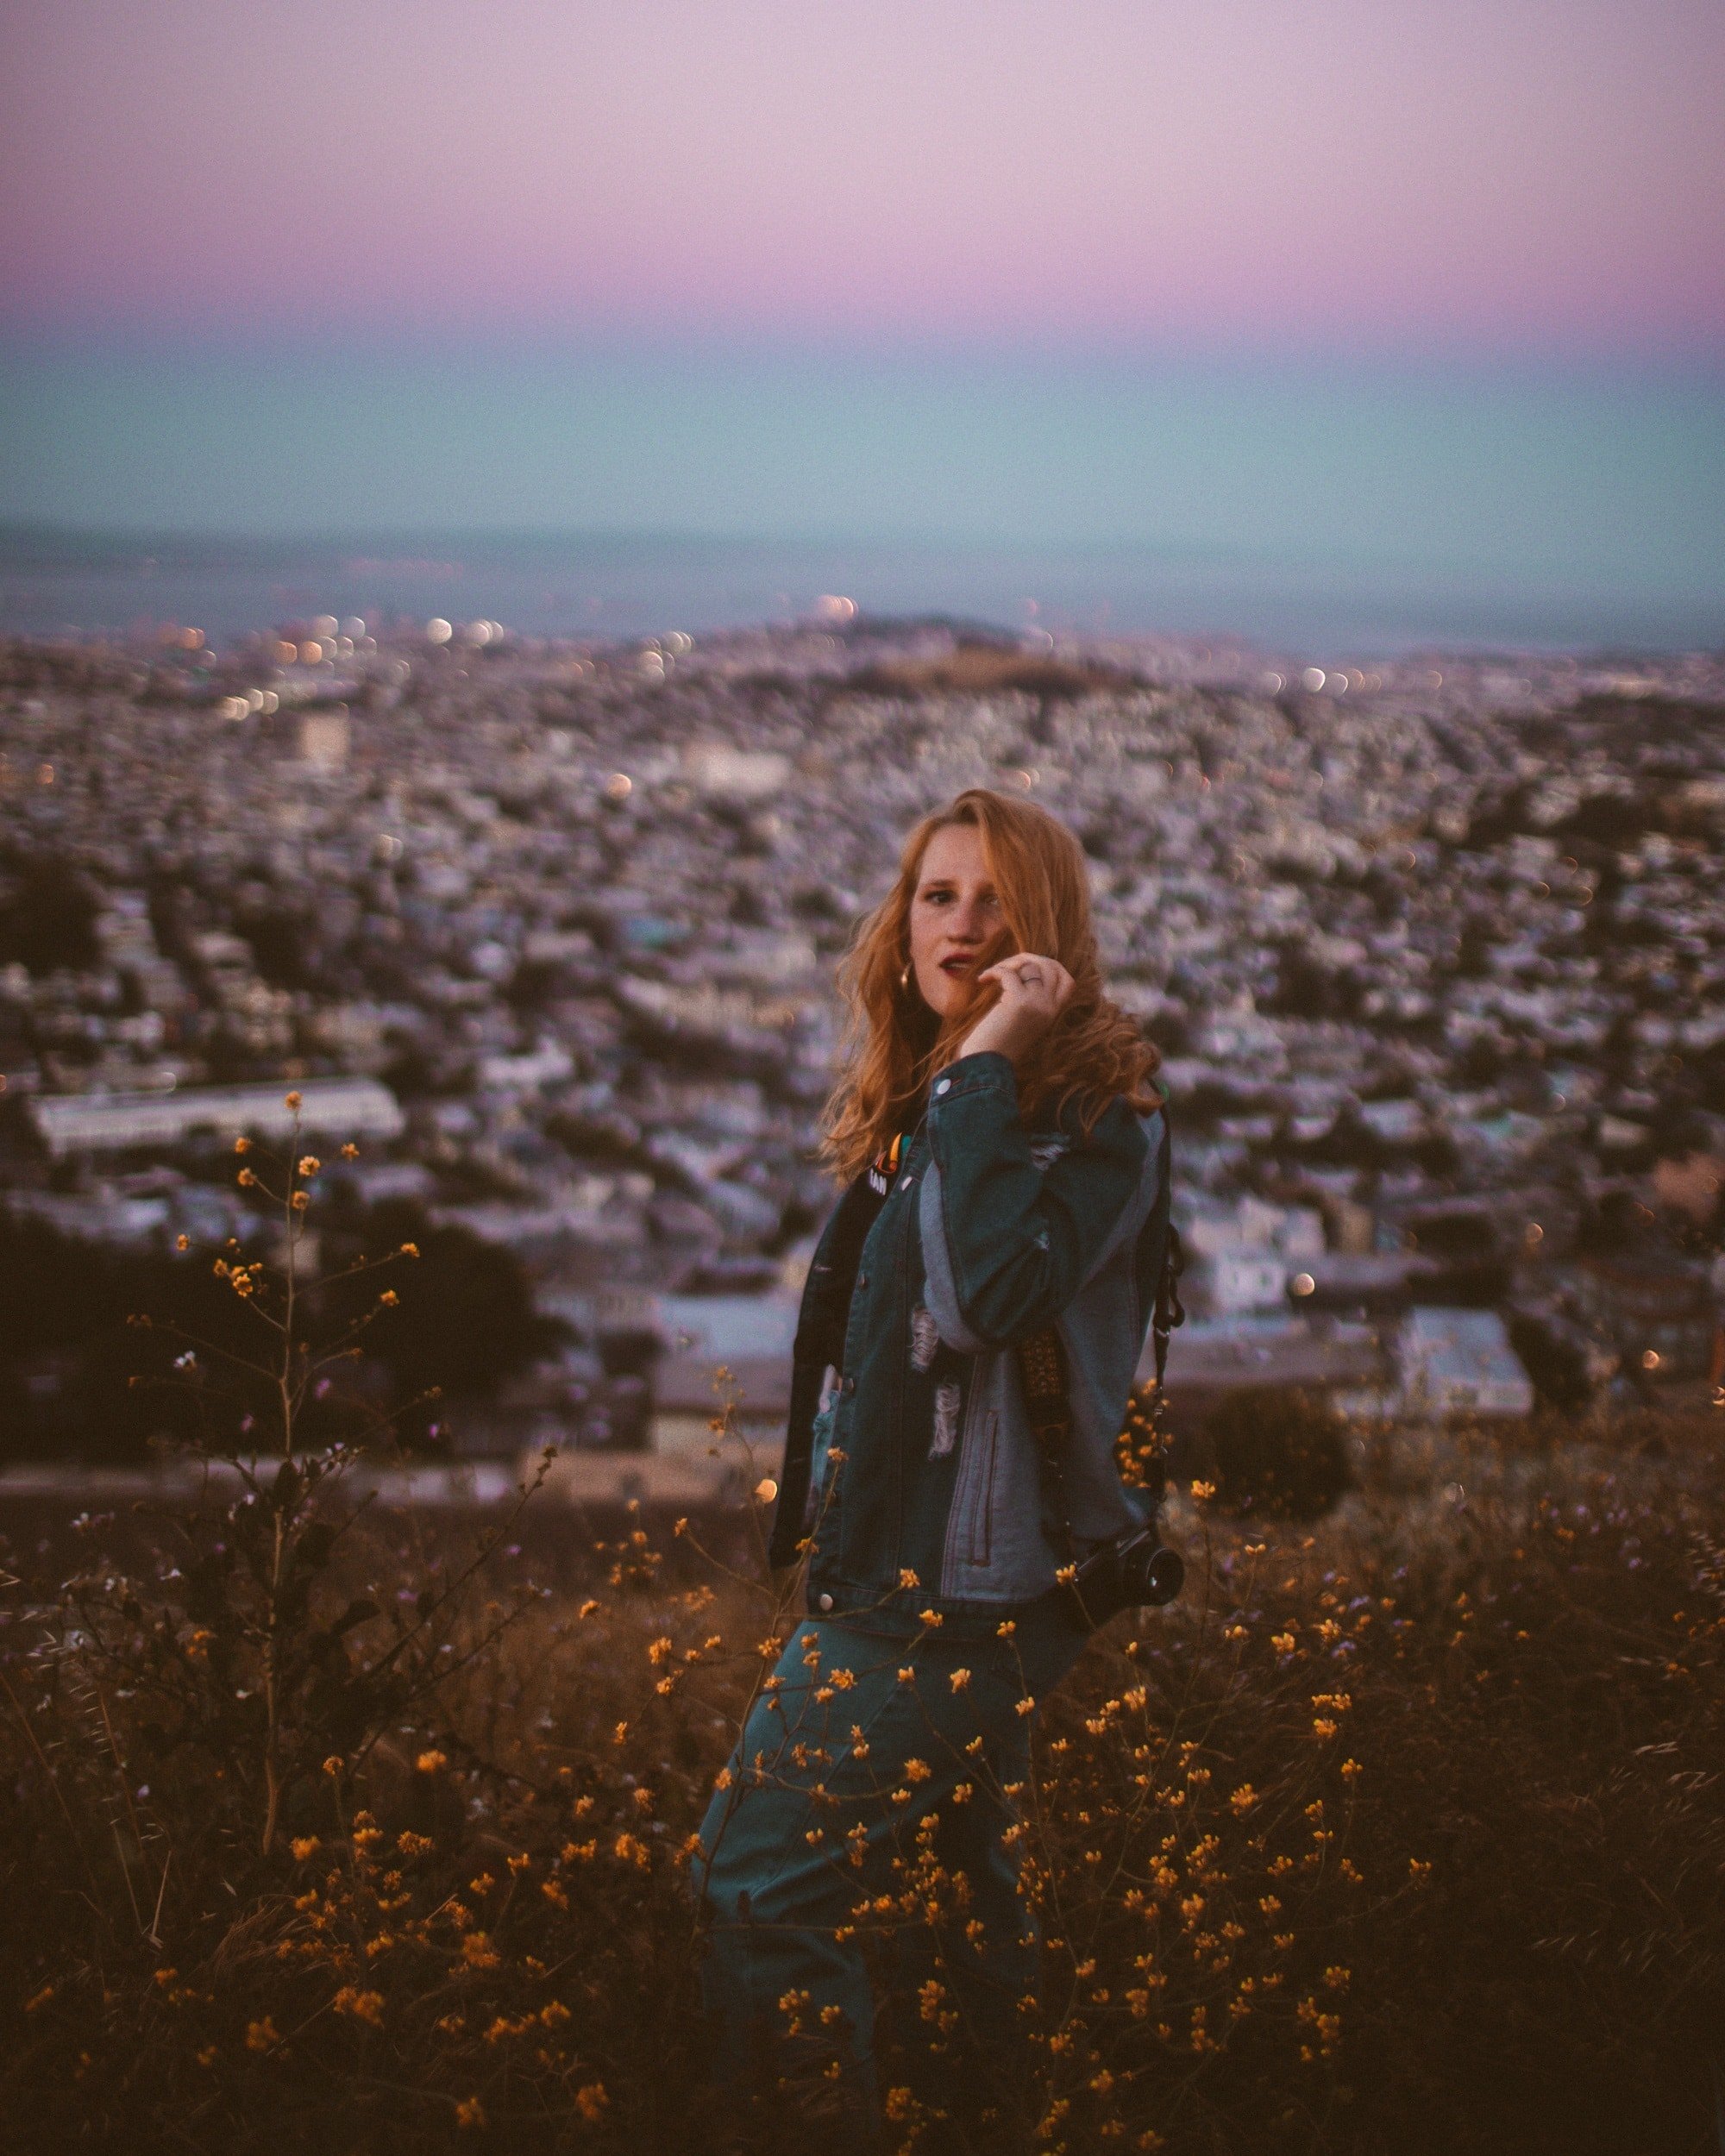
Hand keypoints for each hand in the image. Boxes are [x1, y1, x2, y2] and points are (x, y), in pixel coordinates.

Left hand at [956, 952, 1075, 1064]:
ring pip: (1030, 966)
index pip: (1068, 981)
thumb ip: (1029, 999)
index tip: (1027, 967)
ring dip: (1007, 964)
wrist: (986, 1064)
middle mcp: (1049, 1008)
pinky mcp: (1019, 1002)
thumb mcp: (1020, 1019)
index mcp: (1053, 1013)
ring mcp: (1037, 1004)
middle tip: (1006, 966)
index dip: (1050, 966)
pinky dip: (993, 971)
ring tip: (991, 974)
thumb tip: (1022, 969)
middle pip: (1052, 966)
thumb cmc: (997, 1043)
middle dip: (1028, 959)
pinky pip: (1009, 973)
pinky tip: (982, 980)